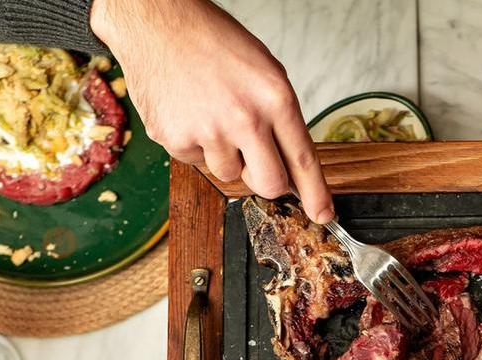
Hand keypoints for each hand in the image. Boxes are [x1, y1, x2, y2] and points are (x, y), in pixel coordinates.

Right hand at [90, 0, 332, 222]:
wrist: (159, 23)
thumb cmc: (214, 43)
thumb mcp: (265, 72)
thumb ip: (280, 118)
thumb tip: (290, 165)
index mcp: (274, 98)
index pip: (303, 160)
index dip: (315, 194)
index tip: (322, 214)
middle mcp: (244, 118)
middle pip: (269, 184)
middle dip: (266, 182)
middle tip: (256, 162)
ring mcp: (208, 132)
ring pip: (229, 174)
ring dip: (226, 155)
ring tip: (213, 115)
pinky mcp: (176, 140)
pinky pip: (196, 162)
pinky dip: (196, 145)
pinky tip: (191, 113)